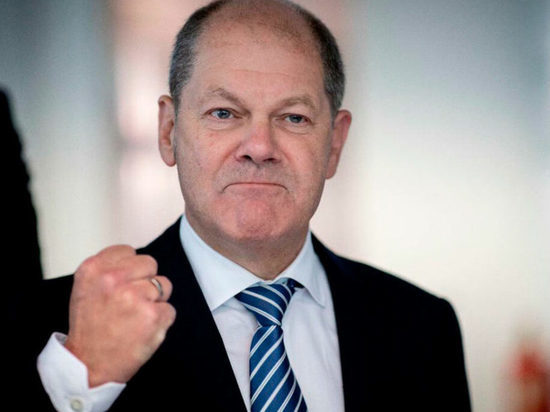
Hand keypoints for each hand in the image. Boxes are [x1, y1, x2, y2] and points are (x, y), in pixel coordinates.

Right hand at [64, 245, 175, 386]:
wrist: (89, 366)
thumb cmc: (90, 327)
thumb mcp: (86, 289)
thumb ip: (107, 268)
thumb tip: (134, 257)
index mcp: (94, 269)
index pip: (128, 251)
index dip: (129, 269)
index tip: (122, 285)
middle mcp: (113, 279)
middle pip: (150, 263)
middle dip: (145, 281)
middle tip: (129, 303)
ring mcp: (134, 296)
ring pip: (163, 285)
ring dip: (155, 301)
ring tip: (134, 317)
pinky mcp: (153, 315)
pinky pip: (170, 309)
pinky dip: (161, 321)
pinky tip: (142, 330)